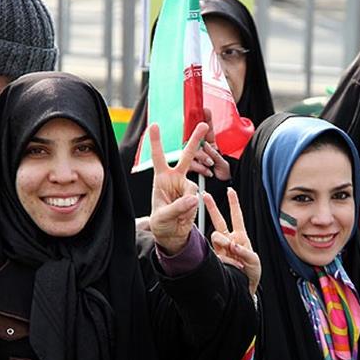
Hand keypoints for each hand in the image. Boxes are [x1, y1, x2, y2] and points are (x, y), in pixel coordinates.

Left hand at [149, 122, 207, 253]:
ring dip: (187, 200)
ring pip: (193, 185)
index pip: (159, 157)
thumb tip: (194, 198)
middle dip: (195, 141)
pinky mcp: (195, 195)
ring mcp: (186, 186)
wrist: (172, 233)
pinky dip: (192, 206)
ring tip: (179, 212)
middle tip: (204, 125)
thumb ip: (178, 206)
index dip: (156, 141)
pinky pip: (197, 197)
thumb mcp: (163, 215)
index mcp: (161, 179)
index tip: (154, 125)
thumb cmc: (162, 222)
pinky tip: (185, 213)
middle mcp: (175, 179)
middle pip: (186, 156)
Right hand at [190, 108, 230, 180]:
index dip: (207, 119)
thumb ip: (214, 154)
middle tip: (203, 136)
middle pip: (196, 140)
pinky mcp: (191, 168)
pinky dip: (200, 167)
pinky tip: (207, 171)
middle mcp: (202, 150)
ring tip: (210, 163)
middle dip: (198, 136)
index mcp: (211, 145)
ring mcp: (196, 158)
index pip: (208, 131)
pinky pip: (191, 164)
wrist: (221, 187)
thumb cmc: (224, 174)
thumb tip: (205, 146)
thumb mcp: (223, 163)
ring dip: (202, 157)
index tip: (206, 110)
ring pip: (193, 152)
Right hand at [203, 187, 259, 294]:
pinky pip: (216, 253)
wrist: (244, 288)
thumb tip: (232, 244)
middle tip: (204, 195)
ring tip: (233, 254)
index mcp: (241, 237)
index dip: (233, 203)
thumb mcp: (254, 260)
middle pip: (219, 221)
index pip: (236, 216)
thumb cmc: (252, 273)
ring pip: (215, 236)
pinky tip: (232, 264)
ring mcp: (221, 249)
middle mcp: (230, 240)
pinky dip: (225, 258)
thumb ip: (243, 251)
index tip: (230, 190)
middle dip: (212, 207)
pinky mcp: (216, 257)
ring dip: (224, 242)